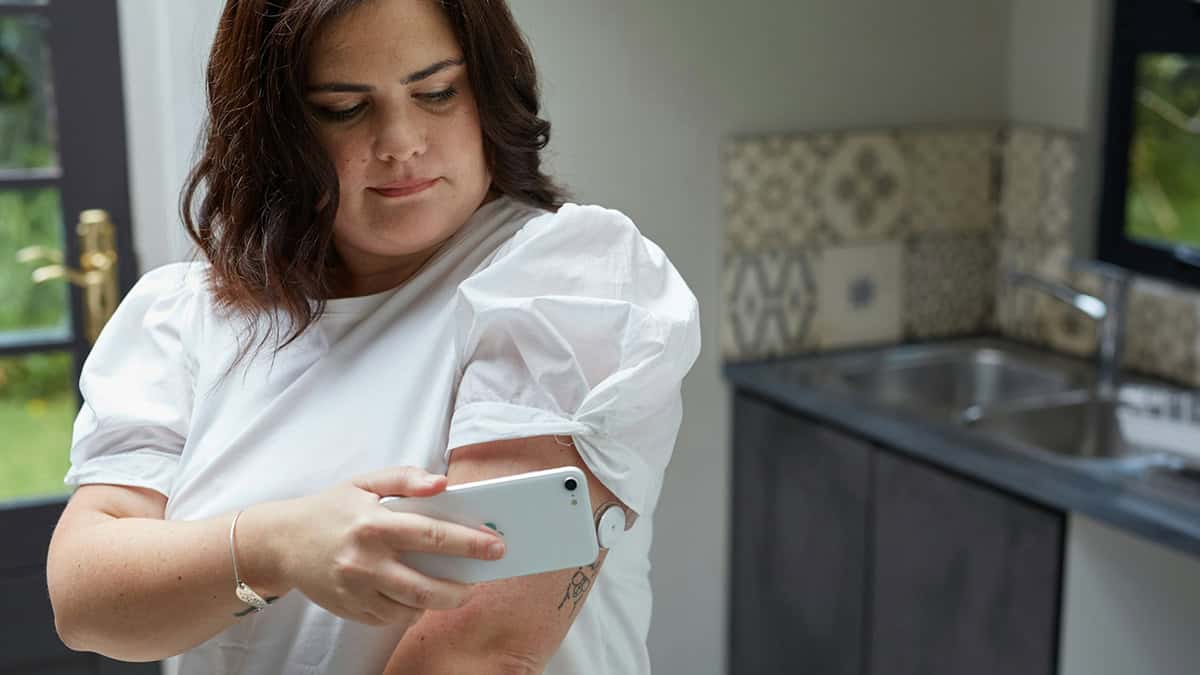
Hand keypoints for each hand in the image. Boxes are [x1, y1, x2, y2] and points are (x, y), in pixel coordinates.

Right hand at [273, 466, 504, 627]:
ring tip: (456, 589)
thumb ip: (406, 478)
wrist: (281, 542)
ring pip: (411, 608)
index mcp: (373, 525)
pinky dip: (413, 610)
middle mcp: (365, 562)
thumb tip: (443, 484)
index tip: (496, 547)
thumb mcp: (365, 482)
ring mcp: (357, 591)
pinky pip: (392, 618)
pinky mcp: (351, 610)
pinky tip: (421, 595)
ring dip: (440, 602)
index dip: (470, 543)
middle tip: (480, 581)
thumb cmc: (331, 509)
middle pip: (426, 587)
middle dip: (462, 588)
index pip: (433, 536)